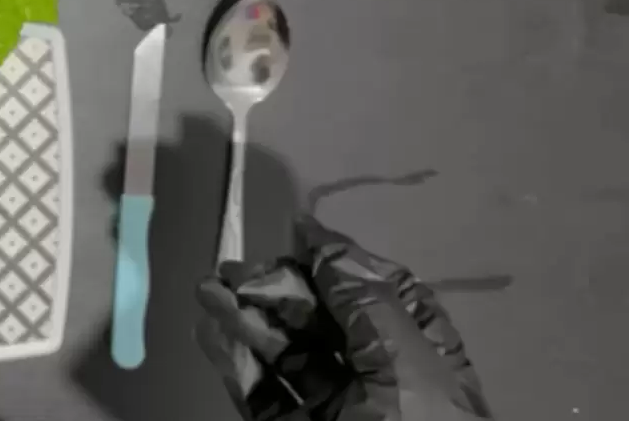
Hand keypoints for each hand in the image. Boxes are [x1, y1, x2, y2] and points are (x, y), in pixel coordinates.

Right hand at [196, 215, 492, 420]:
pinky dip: (233, 362)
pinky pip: (260, 395)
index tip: (297, 232)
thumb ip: (366, 303)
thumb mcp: (407, 370)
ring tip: (207, 291)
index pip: (383, 296)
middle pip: (326, 320)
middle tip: (238, 272)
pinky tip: (210, 332)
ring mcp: (334, 416)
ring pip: (285, 355)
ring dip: (245, 318)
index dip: (342, 262)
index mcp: (425, 364)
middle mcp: (380, 387)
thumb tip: (326, 242)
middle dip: (281, 288)